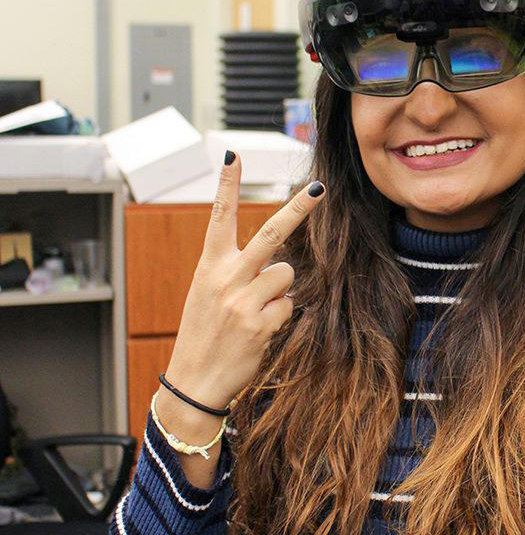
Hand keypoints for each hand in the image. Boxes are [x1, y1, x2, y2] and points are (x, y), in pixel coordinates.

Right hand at [163, 152, 326, 411]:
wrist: (195, 380)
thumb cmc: (204, 334)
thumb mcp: (207, 294)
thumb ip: (234, 272)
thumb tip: (277, 261)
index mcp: (209, 266)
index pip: (218, 217)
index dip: (227, 185)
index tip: (233, 155)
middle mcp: (226, 277)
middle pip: (271, 234)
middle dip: (298, 209)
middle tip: (320, 188)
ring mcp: (244, 300)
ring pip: (287, 275)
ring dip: (279, 291)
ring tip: (255, 312)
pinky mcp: (261, 322)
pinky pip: (288, 306)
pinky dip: (280, 317)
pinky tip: (257, 332)